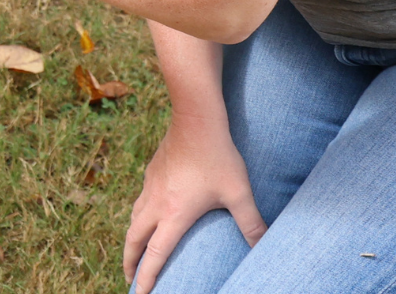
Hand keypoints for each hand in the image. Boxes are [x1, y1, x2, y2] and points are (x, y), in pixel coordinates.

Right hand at [123, 114, 266, 291]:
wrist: (195, 118)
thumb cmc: (218, 156)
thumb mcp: (239, 192)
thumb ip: (251, 223)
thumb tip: (264, 249)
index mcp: (174, 214)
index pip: (154, 254)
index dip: (146, 277)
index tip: (138, 293)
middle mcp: (156, 203)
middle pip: (133, 240)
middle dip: (130, 263)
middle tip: (130, 279)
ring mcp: (150, 186)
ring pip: (133, 220)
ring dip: (132, 241)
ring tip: (135, 252)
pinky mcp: (152, 173)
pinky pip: (140, 202)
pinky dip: (139, 218)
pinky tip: (148, 215)